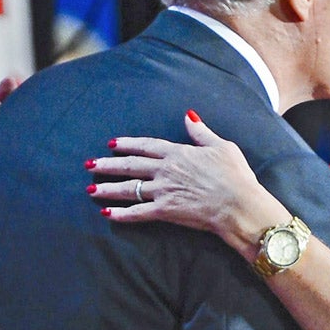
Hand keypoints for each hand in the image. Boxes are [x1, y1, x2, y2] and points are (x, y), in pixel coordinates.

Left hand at [85, 111, 288, 253]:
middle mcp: (166, 170)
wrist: (239, 204)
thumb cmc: (236, 176)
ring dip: (108, 188)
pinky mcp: (166, 211)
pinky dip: (121, 214)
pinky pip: (138, 213)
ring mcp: (164, 190)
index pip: (146, 146)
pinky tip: (107, 214)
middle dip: (108, 165)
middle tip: (90, 164)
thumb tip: (188, 116)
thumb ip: (201, 132)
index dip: (127, 144)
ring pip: (129, 188)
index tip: (112, 144)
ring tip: (91, 188)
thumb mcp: (222, 146)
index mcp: (178, 153)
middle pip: (130, 166)